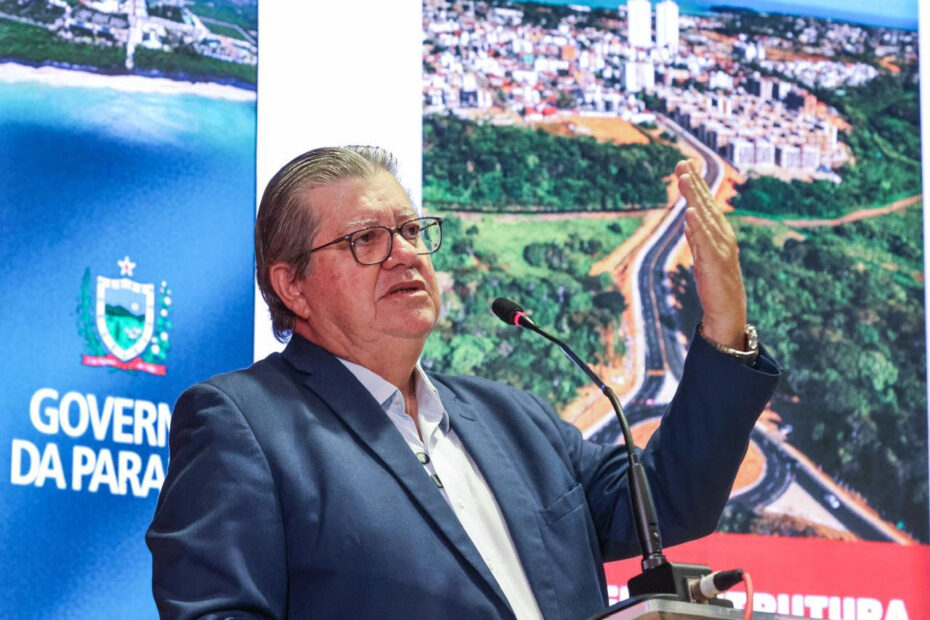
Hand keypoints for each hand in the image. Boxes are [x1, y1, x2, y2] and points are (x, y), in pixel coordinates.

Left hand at [675, 159, 746, 348]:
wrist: (728, 310)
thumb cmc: (715, 282)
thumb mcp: (703, 254)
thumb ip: (696, 236)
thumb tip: (688, 219)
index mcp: (718, 232)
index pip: (705, 203)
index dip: (696, 183)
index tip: (685, 164)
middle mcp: (722, 235)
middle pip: (706, 205)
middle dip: (694, 183)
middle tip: (682, 163)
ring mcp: (721, 248)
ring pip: (705, 218)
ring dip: (694, 198)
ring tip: (684, 179)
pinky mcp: (715, 263)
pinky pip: (705, 241)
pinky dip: (698, 226)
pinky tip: (690, 212)